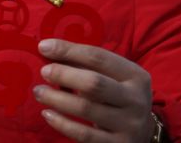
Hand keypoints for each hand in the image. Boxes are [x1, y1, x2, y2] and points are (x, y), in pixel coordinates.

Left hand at [34, 38, 154, 141]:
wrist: (142, 132)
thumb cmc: (117, 95)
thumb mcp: (111, 76)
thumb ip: (84, 63)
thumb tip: (48, 49)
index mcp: (135, 75)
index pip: (99, 57)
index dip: (69, 50)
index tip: (44, 47)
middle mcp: (136, 100)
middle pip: (94, 83)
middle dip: (63, 75)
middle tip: (44, 72)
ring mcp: (129, 125)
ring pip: (86, 108)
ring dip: (56, 98)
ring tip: (38, 92)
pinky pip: (84, 135)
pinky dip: (62, 123)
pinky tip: (47, 114)